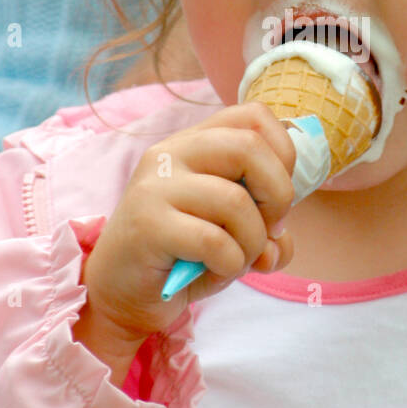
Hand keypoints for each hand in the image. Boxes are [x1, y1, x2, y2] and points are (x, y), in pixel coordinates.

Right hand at [74, 103, 296, 364]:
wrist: (123, 291)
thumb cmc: (185, 255)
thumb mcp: (236, 233)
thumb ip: (269, 227)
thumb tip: (279, 242)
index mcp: (195, 142)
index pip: (253, 115)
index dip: (283, 153)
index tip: (276, 195)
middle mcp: (172, 153)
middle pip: (249, 146)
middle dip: (279, 194)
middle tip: (269, 229)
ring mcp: (155, 186)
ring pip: (236, 201)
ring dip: (253, 242)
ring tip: (237, 259)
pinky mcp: (147, 225)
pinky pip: (214, 241)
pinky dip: (231, 264)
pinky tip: (215, 271)